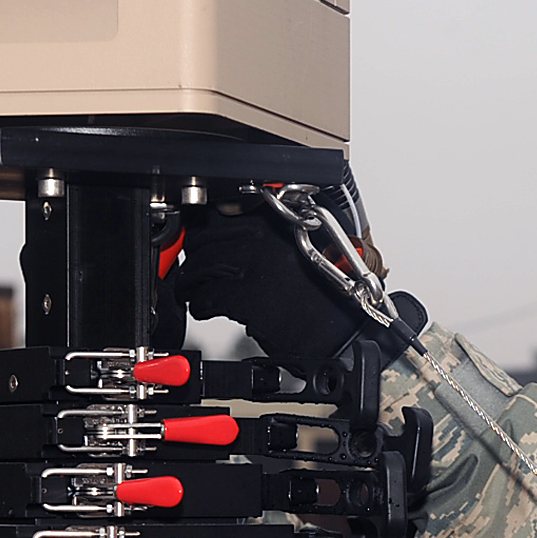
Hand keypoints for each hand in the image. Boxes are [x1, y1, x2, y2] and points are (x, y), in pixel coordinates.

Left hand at [172, 202, 372, 366]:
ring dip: (191, 282)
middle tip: (194, 269)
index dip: (205, 226)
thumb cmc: (332, 292)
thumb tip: (239, 223)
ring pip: (199, 268)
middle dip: (194, 256)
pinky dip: (200, 305)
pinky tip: (205, 308)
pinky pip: (206, 298)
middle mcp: (261, 238)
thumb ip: (271, 234)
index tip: (201, 235)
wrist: (344, 327)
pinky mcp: (244, 298)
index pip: (221, 210)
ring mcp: (251, 267)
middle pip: (204, 239)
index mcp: (276, 221)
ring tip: (194, 292)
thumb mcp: (302, 248)